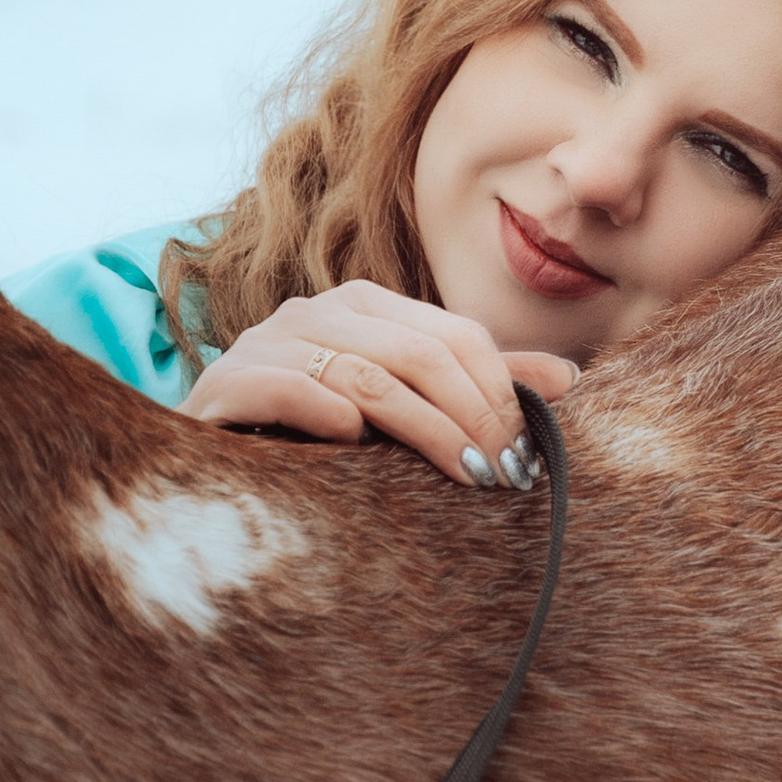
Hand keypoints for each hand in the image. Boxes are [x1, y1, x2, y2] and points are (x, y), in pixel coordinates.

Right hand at [182, 280, 577, 488]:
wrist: (212, 469)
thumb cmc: (318, 441)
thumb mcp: (403, 411)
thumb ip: (477, 389)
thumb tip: (569, 377)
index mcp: (366, 307)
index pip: (454, 336)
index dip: (499, 393)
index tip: (525, 457)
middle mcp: (316, 311)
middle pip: (416, 353)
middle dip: (469, 416)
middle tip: (500, 475)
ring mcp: (266, 342)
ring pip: (363, 372)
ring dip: (420, 427)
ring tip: (459, 475)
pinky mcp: (224, 383)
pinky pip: (285, 385)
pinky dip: (326, 412)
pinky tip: (355, 444)